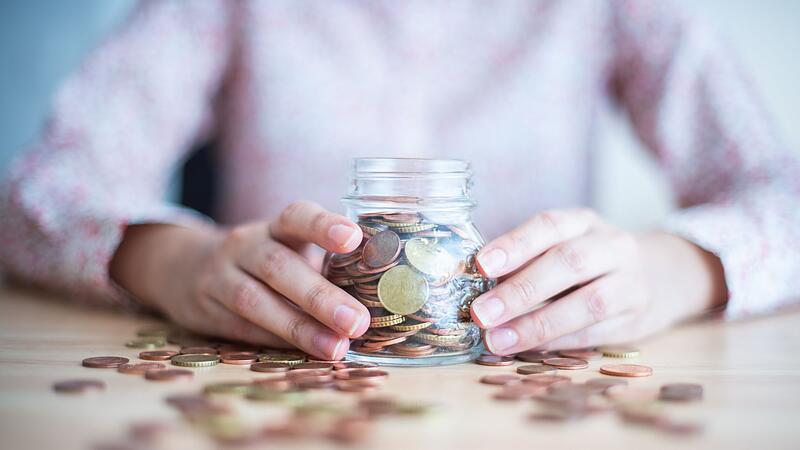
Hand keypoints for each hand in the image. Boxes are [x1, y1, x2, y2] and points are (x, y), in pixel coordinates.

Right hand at [110, 201, 370, 359]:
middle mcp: (246, 245)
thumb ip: (327, 265)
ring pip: (256, 301)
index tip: (353, 239)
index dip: (323, 226)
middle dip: (320, 296)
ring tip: (337, 348)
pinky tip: (306, 354)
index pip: (297, 216)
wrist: (186, 267)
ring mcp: (221, 276)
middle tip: (358, 322)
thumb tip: (384, 296)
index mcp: (276, 227)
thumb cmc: (265, 261)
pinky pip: (243, 328)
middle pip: (279, 267)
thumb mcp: (289, 248)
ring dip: (299, 328)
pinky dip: (276, 342)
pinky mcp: (207, 309)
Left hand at [470, 208, 726, 353]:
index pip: (549, 226)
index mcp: (584, 222)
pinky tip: (528, 348)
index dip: (515, 244)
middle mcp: (612, 246)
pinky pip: (594, 332)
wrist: (662, 273)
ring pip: (587, 303)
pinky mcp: (636, 318)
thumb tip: (474, 285)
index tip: (481, 265)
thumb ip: (527, 259)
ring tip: (498, 339)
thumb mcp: (565, 243)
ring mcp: (630, 282)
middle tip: (481, 313)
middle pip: (568, 263)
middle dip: (520, 290)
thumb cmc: (591, 259)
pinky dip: (558, 342)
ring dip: (537, 324)